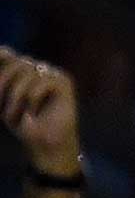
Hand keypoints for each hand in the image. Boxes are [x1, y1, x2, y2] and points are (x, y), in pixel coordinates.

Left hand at [0, 49, 82, 176]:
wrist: (46, 146)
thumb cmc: (24, 125)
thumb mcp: (2, 101)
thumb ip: (2, 81)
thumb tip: (2, 51)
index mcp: (24, 72)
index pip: (7, 54)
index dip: (0, 58)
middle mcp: (39, 69)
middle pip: (15, 63)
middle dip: (2, 83)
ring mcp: (52, 74)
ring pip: (26, 71)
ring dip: (15, 95)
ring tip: (14, 115)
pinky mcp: (64, 82)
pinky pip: (41, 81)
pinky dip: (32, 98)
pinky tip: (34, 112)